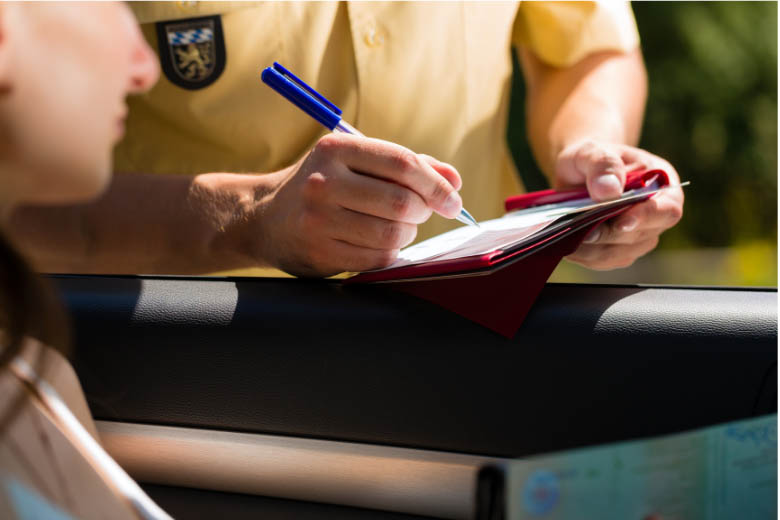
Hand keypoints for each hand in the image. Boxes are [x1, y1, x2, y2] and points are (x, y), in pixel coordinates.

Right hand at [258, 133, 462, 276]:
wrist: (265, 217)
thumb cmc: (326, 186)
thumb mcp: (357, 162)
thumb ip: (408, 166)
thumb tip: (455, 180)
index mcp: (336, 148)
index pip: (402, 163)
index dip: (436, 184)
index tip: (452, 200)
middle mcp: (324, 182)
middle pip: (401, 202)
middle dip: (422, 211)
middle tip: (421, 214)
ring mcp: (318, 219)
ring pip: (391, 234)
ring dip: (407, 234)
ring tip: (398, 227)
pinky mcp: (319, 252)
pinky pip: (376, 258)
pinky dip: (389, 253)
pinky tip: (380, 244)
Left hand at [554, 140, 683, 269]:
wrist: (577, 173)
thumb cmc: (590, 158)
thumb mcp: (592, 151)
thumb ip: (603, 164)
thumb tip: (609, 191)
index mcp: (662, 184)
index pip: (667, 209)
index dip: (646, 218)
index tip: (621, 223)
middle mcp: (657, 214)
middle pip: (643, 236)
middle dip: (610, 235)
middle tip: (584, 232)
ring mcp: (639, 235)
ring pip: (622, 253)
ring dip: (595, 250)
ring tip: (569, 239)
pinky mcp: (619, 250)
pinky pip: (606, 261)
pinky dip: (586, 257)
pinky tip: (568, 247)